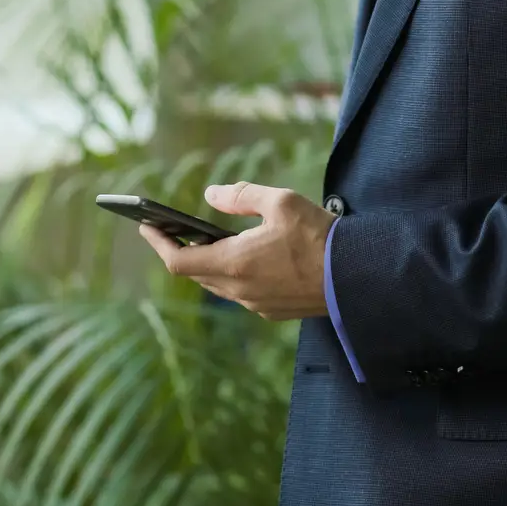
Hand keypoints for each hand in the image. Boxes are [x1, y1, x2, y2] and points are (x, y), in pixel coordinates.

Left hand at [139, 182, 335, 320]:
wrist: (359, 277)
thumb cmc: (320, 236)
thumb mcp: (281, 202)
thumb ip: (241, 196)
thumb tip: (211, 194)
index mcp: (234, 264)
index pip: (178, 261)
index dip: (159, 243)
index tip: (147, 227)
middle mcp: (240, 291)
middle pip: (196, 273)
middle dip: (182, 250)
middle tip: (174, 229)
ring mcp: (257, 304)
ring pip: (218, 285)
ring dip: (208, 264)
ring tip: (206, 240)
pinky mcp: (274, 311)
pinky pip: (241, 293)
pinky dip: (232, 275)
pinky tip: (243, 258)